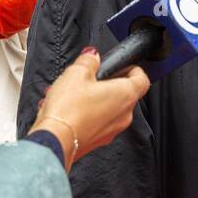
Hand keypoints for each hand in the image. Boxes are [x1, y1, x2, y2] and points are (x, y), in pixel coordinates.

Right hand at [29, 49, 150, 168]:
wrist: (54, 141)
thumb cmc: (68, 110)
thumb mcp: (76, 73)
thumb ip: (89, 60)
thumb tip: (92, 56)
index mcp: (126, 95)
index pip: (142, 79)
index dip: (133, 68)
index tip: (121, 66)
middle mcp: (124, 115)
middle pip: (124, 94)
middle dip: (107, 84)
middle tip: (91, 78)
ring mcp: (112, 130)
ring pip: (108, 108)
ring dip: (93, 99)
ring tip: (72, 94)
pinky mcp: (98, 141)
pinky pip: (96, 122)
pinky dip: (86, 114)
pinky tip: (67, 109)